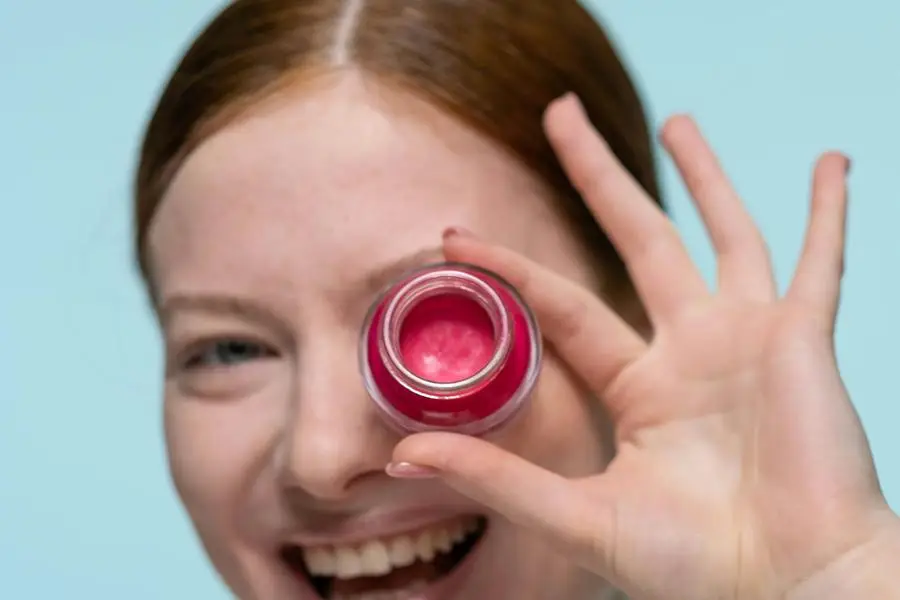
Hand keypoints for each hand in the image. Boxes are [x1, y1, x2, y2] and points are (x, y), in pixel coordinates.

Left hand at [388, 94, 897, 598]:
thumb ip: (496, 477)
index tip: (455, 235)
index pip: (563, 306)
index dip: (512, 267)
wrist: (787, 592)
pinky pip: (821, 263)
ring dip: (703, 176)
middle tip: (558, 114)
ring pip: (722, 235)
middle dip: (597, 176)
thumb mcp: (578, 517)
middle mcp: (690, 353)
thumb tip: (404, 454)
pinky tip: (832, 164)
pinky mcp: (803, 342)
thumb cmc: (693, 568)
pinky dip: (828, 215)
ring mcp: (748, 340)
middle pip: (636, 239)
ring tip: (675, 118)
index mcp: (641, 389)